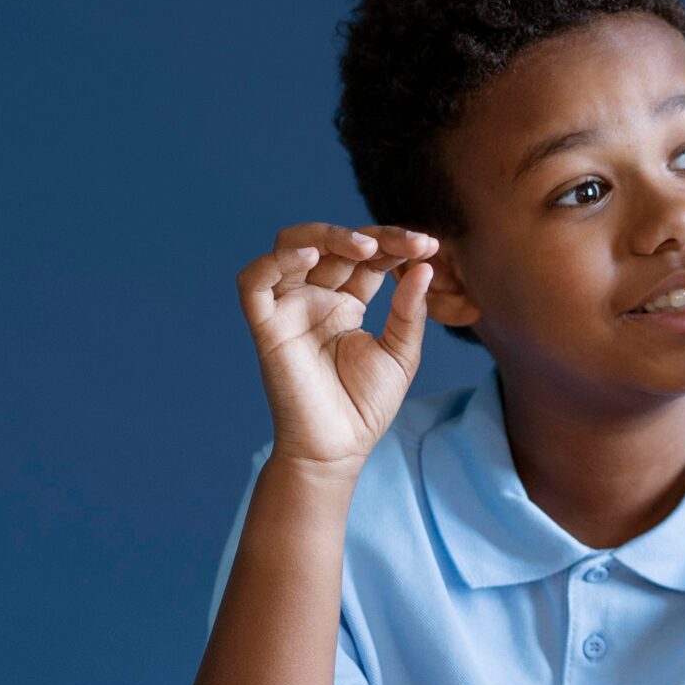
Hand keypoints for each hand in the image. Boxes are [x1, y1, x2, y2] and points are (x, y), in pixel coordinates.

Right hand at [235, 222, 439, 476]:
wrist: (338, 448)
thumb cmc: (366, 405)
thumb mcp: (401, 353)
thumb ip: (409, 310)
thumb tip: (426, 266)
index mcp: (345, 302)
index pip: (366, 257)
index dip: (395, 245)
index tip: (430, 247)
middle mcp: (314, 298)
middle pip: (332, 244)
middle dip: (372, 237)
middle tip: (411, 244)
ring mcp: (288, 308)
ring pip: (290, 247)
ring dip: (326, 235)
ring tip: (366, 247)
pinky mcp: (266, 326)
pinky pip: (254, 282)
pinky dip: (275, 261)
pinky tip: (310, 255)